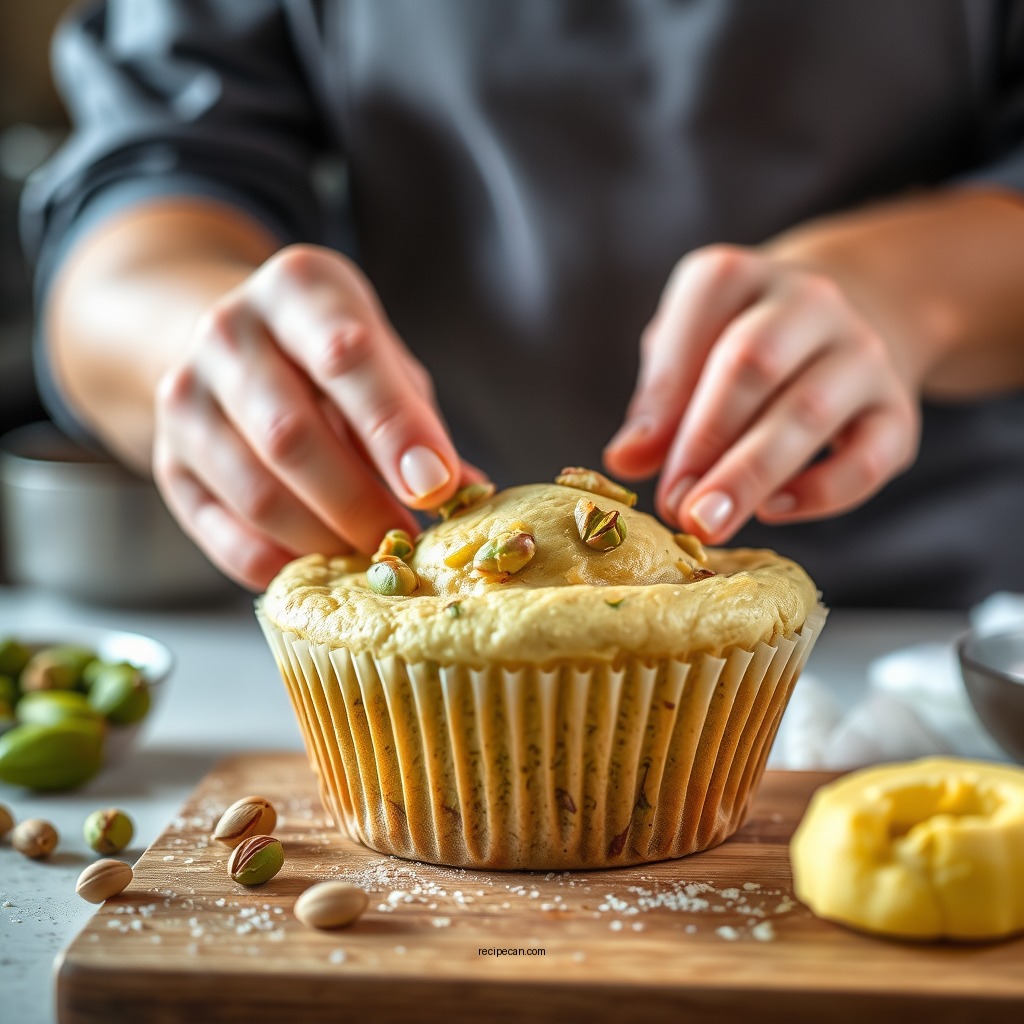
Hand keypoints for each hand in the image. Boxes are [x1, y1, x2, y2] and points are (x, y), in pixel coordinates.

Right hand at [153, 244, 468, 588]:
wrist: (233, 342)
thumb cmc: (331, 356)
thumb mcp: (384, 361)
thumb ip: (418, 421)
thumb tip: (467, 494)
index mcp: (298, 288)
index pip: (346, 357)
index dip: (395, 430)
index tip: (436, 486)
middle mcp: (229, 332)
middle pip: (292, 436)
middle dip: (360, 503)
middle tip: (405, 538)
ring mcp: (185, 396)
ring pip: (256, 493)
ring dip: (324, 539)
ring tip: (370, 553)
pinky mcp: (166, 459)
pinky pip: (219, 531)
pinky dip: (278, 563)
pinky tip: (319, 566)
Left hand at [604, 245, 920, 540]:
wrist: (851, 312)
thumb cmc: (740, 341)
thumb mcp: (687, 350)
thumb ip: (657, 399)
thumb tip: (625, 460)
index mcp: (737, 277)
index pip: (697, 323)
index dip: (664, 397)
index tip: (633, 460)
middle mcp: (808, 302)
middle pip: (754, 365)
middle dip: (707, 440)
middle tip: (674, 505)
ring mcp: (861, 351)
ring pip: (810, 410)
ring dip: (752, 474)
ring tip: (709, 522)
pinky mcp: (897, 407)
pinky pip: (871, 454)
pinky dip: (823, 491)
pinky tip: (774, 510)